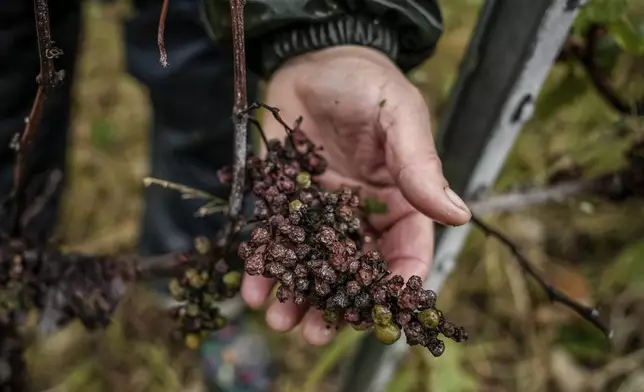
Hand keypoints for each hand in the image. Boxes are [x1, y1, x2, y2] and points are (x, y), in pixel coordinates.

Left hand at [242, 46, 471, 344]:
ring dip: (296, 296)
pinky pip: (274, 240)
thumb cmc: (368, 84)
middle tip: (318, 331)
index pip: (406, 251)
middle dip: (337, 304)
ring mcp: (320, 213)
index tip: (380, 309)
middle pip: (353, 270)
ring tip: (279, 321)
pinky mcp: (284, 202)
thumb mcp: (400, 117)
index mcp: (399, 201)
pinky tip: (251, 288)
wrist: (315, 60)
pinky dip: (263, 266)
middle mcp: (361, 215)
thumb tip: (459, 215)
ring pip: (312, 265)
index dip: (397, 282)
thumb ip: (420, 165)